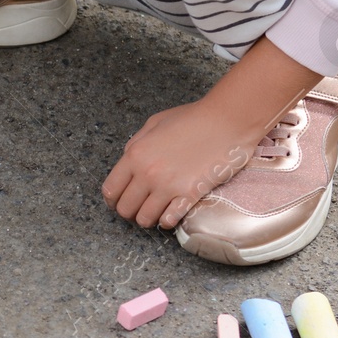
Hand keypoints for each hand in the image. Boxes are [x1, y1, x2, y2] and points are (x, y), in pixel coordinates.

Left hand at [101, 98, 258, 228]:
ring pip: (144, 219)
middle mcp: (147, 174)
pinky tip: (171, 212)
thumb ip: (136, 143)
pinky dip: (167, 220)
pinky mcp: (189, 195)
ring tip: (155, 211)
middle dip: (129, 211)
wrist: (227, 121)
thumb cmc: (193, 118)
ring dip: (148, 218)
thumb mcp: (155, 123)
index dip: (112, 200)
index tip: (118, 201)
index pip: (110, 190)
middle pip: (125, 209)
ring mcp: (168, 186)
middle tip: (139, 207)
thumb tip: (126, 160)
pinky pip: (169, 220)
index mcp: (135, 155)